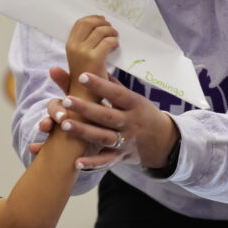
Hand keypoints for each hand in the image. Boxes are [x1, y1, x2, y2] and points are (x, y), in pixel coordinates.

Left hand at [49, 72, 179, 170]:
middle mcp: (131, 123)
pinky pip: (106, 161)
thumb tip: (91, 64)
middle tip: (66, 100)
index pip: (116, 93)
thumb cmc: (141, 113)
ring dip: (84, 131)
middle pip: (107, 115)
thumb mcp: (132, 98)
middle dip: (86, 109)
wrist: (163, 141)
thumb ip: (111, 85)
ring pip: (104, 137)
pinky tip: (76, 162)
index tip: (82, 76)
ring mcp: (127, 141)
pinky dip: (92, 163)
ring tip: (64, 124)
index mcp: (134, 104)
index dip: (100, 86)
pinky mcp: (121, 156)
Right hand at [64, 15, 117, 102]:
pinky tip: (115, 48)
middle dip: (103, 23)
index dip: (93, 18)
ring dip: (111, 32)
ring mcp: (83, 52)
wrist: (85, 97)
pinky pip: (108, 41)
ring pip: (101, 31)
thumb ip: (85, 43)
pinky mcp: (95, 58)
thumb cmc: (86, 77)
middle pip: (89, 23)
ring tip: (115, 39)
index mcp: (70, 44)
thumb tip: (98, 25)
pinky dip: (114, 42)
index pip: (80, 23)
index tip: (103, 21)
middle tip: (111, 29)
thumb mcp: (80, 57)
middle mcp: (75, 46)